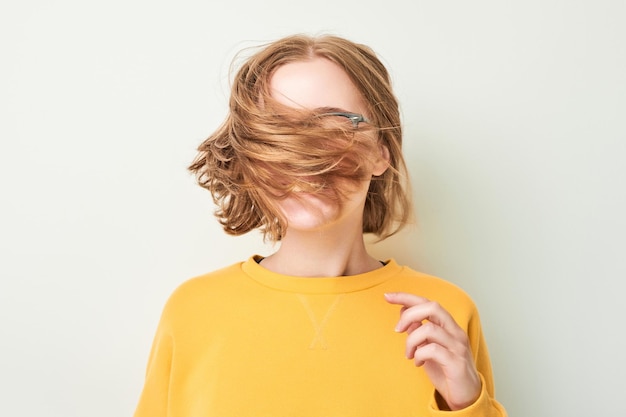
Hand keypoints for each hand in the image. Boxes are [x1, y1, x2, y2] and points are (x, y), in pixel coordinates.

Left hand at [384, 292, 480, 410]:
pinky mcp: (456, 362)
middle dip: (409, 315)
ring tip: (408, 354)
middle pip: (432, 307)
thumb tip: (404, 313)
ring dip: (411, 340)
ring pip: (429, 329)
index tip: (387, 296)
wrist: (466, 396)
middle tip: (397, 330)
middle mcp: (455, 332)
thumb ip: (418, 330)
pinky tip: (417, 363)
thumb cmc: (445, 370)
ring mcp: (457, 346)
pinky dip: (419, 354)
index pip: (427, 302)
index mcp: (448, 326)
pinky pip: (432, 350)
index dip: (406, 297)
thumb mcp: (428, 347)